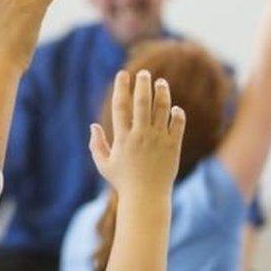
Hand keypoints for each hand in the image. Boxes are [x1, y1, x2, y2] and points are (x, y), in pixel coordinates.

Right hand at [90, 70, 185, 196]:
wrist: (146, 197)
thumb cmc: (123, 182)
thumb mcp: (104, 164)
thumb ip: (97, 145)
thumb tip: (93, 126)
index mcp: (122, 138)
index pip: (121, 106)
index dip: (121, 88)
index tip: (123, 74)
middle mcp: (140, 135)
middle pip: (142, 102)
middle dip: (143, 84)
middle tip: (144, 73)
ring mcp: (158, 140)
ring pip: (162, 109)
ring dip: (162, 92)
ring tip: (161, 83)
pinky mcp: (172, 146)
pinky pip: (177, 123)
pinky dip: (176, 113)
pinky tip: (173, 108)